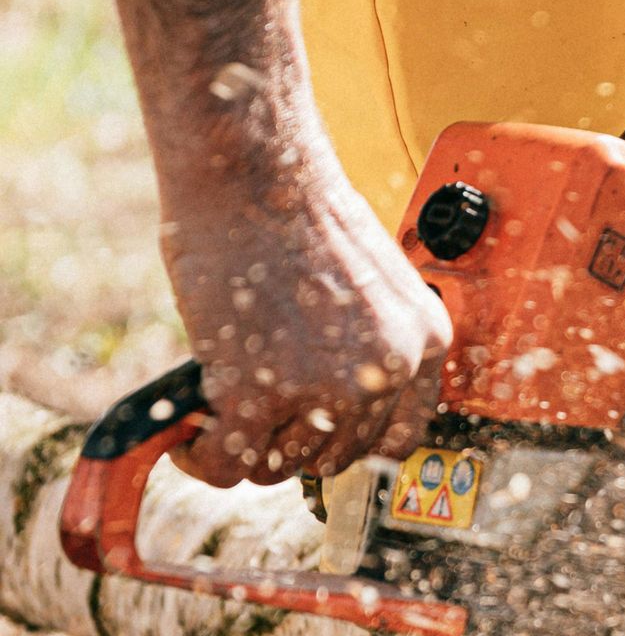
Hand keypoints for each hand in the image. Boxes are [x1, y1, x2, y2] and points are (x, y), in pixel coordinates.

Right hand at [161, 147, 451, 487]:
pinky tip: (191, 439)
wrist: (253, 170)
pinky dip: (205, 460)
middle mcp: (387, 370)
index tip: (318, 435)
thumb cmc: (297, 206)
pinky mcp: (262, 392)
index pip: (399, 436)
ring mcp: (328, 387)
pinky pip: (232, 464)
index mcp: (423, 338)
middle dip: (292, 441)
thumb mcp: (369, 278)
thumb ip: (365, 338)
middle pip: (336, 456)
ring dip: (248, 449)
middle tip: (257, 416)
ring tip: (221, 418)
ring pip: (282, 466)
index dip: (350, 440)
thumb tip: (328, 395)